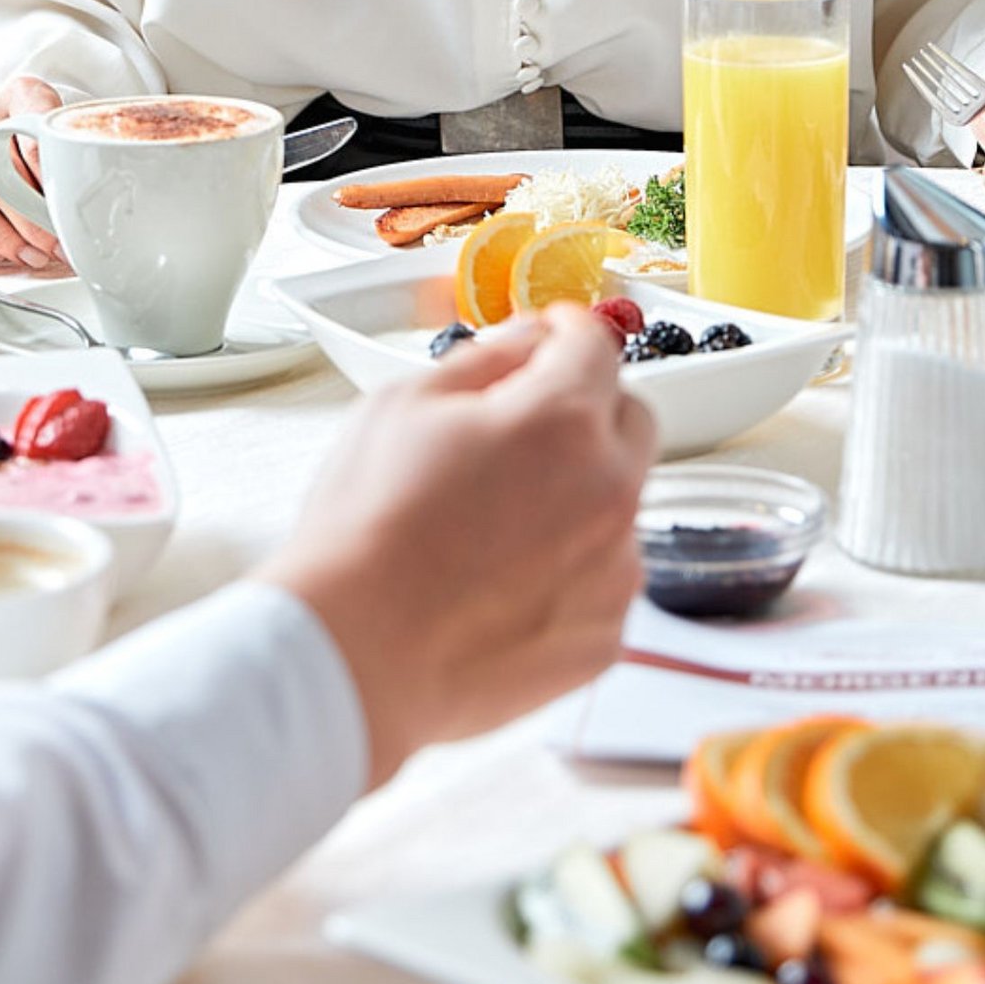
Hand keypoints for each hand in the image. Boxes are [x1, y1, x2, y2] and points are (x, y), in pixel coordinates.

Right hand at [0, 77, 63, 268]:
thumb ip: (80, 161)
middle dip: (29, 222)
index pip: (32, 134)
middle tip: (55, 247)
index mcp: (22, 95)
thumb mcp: (72, 139)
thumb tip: (88, 217)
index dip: (47, 177)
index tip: (67, 209)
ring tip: (28, 254)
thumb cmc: (48, 143)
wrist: (12, 128)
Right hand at [259, 306, 656, 789]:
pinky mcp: (605, 635)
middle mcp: (609, 491)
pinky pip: (604, 581)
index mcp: (562, 421)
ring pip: (618, 507)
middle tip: (520, 433)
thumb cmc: (365, 533)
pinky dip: (570, 572)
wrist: (354, 652)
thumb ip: (485, 359)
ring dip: (577, 498)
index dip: (568, 332)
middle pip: (629, 422)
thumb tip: (527, 341)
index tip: (554, 337)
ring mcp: (615, 570)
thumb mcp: (403, 406)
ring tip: (493, 530)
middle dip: (584, 413)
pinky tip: (501, 585)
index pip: (596, 346)